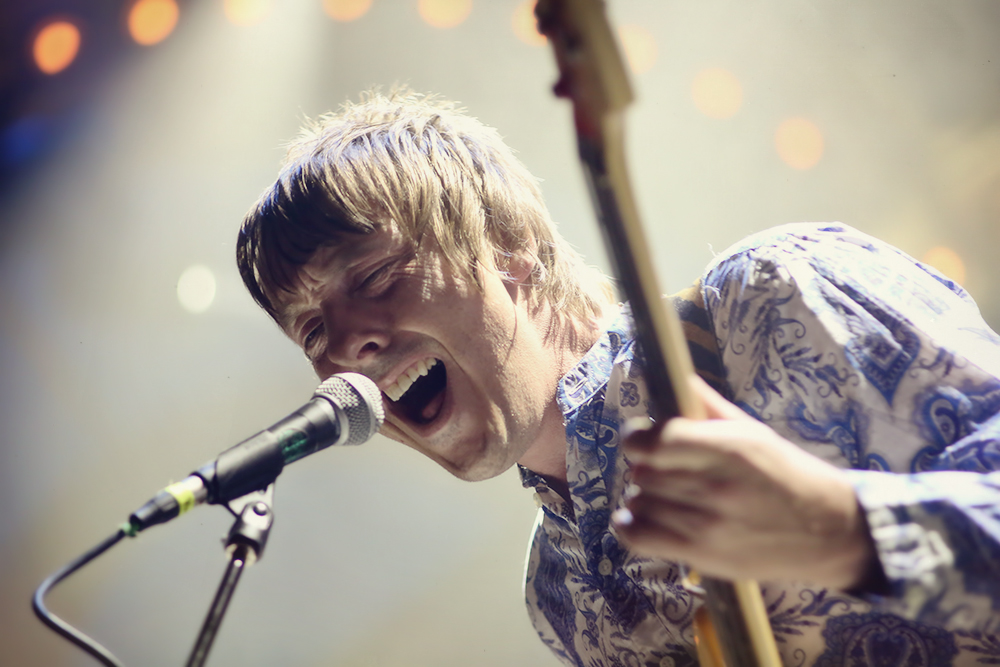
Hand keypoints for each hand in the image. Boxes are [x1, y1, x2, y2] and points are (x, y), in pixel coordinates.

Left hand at [612, 376, 876, 589]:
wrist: (829, 531)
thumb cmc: (787, 475)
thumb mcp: (755, 432)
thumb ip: (711, 407)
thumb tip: (678, 378)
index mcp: (729, 448)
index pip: (657, 439)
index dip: (639, 437)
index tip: (643, 437)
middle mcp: (716, 486)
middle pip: (644, 471)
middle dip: (646, 466)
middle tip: (663, 468)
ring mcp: (707, 525)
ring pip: (639, 502)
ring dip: (644, 495)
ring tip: (664, 495)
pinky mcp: (701, 555)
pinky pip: (638, 537)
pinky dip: (631, 525)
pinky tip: (644, 517)